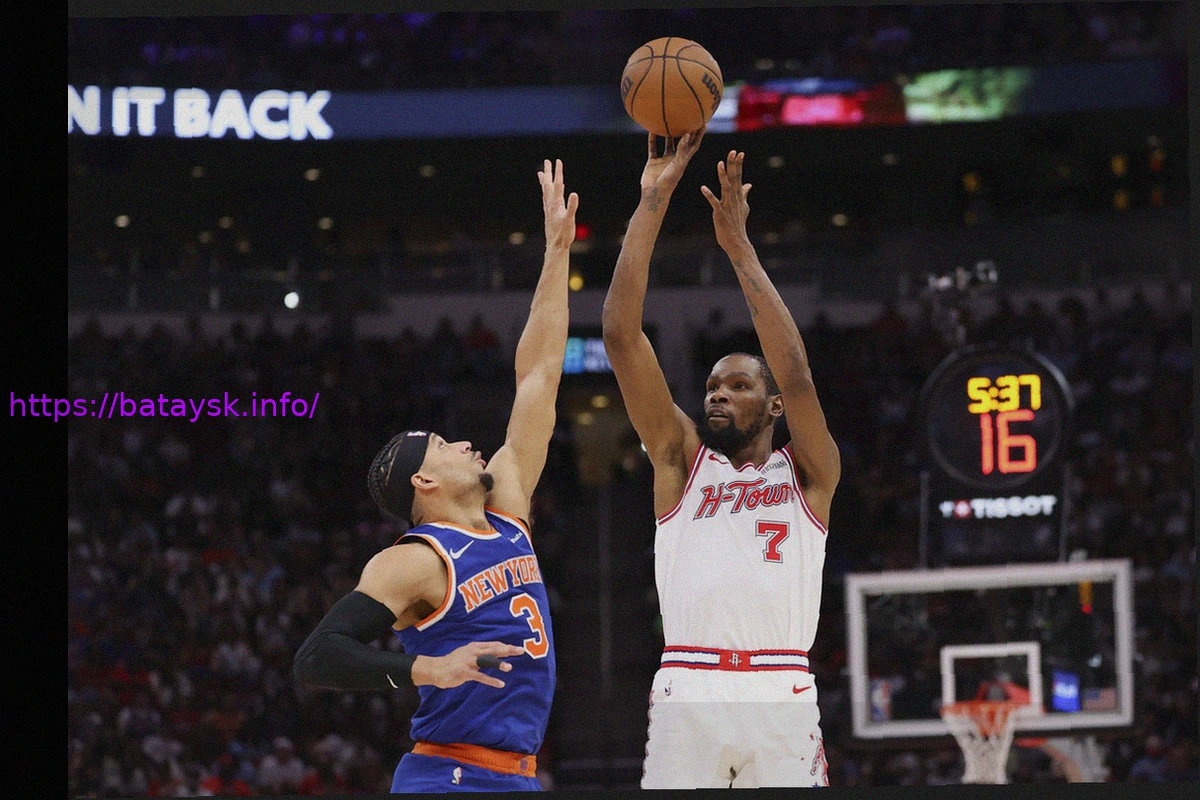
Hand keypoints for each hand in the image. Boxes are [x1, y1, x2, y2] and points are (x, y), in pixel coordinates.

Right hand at [411, 641, 525, 688]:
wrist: (437, 669)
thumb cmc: (453, 662)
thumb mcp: (467, 653)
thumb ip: (480, 653)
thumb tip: (493, 653)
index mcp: (475, 646)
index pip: (494, 644)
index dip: (506, 646)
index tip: (518, 648)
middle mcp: (473, 651)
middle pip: (493, 649)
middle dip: (508, 650)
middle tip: (521, 651)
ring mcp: (469, 661)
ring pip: (487, 661)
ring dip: (499, 664)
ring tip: (510, 667)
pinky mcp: (465, 672)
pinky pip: (480, 677)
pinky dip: (491, 680)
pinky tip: (500, 684)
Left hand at [539, 159, 578, 250]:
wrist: (555, 246)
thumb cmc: (564, 234)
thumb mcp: (570, 220)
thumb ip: (572, 206)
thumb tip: (574, 194)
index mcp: (556, 203)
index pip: (558, 184)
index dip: (558, 172)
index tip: (557, 161)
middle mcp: (550, 204)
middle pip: (548, 185)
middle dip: (548, 172)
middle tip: (547, 161)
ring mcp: (548, 209)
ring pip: (545, 191)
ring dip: (544, 181)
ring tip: (541, 173)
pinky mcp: (548, 214)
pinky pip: (546, 199)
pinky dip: (545, 192)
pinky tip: (546, 193)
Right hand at [640, 126, 705, 198]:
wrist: (654, 193)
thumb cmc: (668, 182)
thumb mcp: (677, 165)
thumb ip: (682, 150)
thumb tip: (687, 133)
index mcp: (684, 160)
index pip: (694, 144)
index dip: (699, 134)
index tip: (703, 122)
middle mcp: (675, 158)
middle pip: (682, 141)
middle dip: (686, 129)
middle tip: (688, 116)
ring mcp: (664, 160)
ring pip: (667, 143)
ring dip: (668, 133)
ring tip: (669, 119)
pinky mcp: (653, 161)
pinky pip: (653, 147)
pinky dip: (652, 139)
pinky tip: (651, 129)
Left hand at [701, 150, 751, 253]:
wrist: (737, 241)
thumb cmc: (738, 224)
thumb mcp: (743, 207)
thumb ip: (744, 194)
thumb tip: (748, 184)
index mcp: (738, 196)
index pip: (738, 177)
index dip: (738, 165)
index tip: (739, 153)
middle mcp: (734, 198)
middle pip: (733, 178)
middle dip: (733, 165)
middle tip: (733, 152)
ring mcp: (727, 205)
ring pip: (725, 188)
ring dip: (723, 176)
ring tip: (720, 164)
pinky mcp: (720, 213)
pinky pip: (714, 202)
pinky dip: (709, 195)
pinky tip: (703, 188)